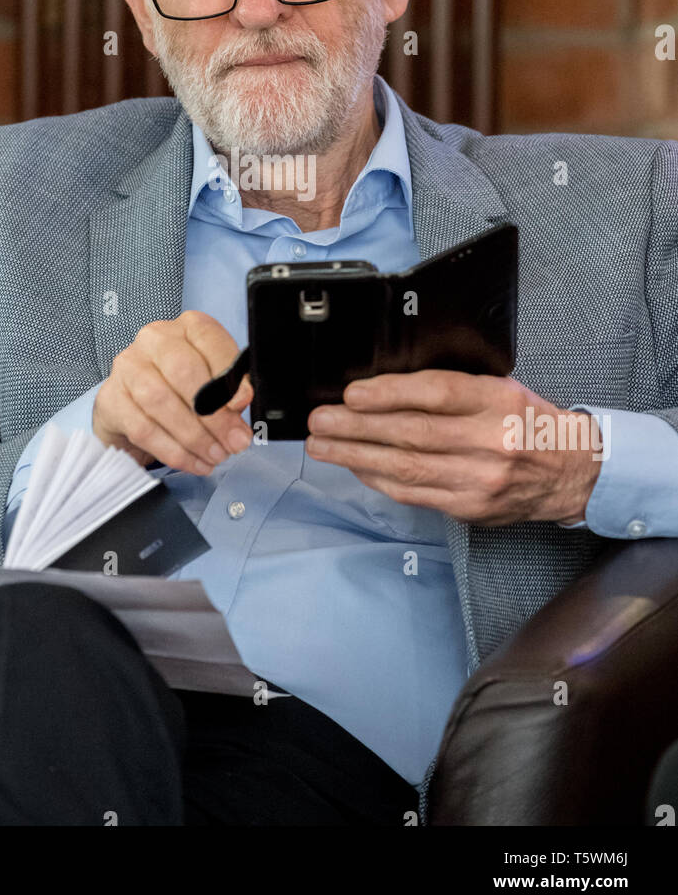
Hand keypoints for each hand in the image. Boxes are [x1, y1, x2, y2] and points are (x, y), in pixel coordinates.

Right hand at [93, 310, 254, 474]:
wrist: (136, 411)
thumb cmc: (183, 392)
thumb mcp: (215, 384)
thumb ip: (230, 390)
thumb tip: (240, 400)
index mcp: (187, 326)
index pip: (209, 339)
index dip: (228, 373)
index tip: (242, 403)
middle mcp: (154, 339)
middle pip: (184, 371)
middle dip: (214, 414)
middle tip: (233, 441)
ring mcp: (128, 367)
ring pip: (160, 401)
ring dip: (194, 436)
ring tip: (216, 455)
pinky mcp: (111, 398)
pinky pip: (143, 428)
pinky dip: (173, 451)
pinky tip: (194, 462)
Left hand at [304, 370, 603, 525]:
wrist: (573, 470)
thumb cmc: (527, 422)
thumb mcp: (500, 388)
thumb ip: (452, 387)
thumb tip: (385, 387)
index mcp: (499, 401)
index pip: (438, 393)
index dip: (390, 393)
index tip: (352, 393)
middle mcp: (491, 441)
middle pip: (413, 434)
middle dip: (357, 428)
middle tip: (321, 421)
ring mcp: (480, 479)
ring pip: (407, 468)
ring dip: (357, 456)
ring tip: (324, 445)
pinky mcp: (471, 507)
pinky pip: (415, 493)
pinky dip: (379, 479)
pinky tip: (356, 466)